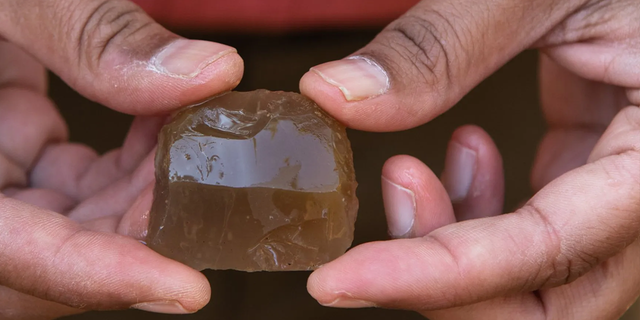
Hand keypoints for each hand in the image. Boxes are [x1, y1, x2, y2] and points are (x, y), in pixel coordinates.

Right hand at [0, 0, 241, 317]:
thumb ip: (89, 32)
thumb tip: (213, 73)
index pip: (9, 255)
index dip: (99, 276)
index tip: (188, 289)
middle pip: (50, 257)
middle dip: (139, 232)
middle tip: (209, 189)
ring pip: (72, 220)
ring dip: (146, 189)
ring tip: (198, 136)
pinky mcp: (8, 145)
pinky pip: (75, 178)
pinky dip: (131, 156)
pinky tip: (169, 112)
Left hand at [300, 0, 639, 318]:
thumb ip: (439, 44)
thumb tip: (334, 95)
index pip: (551, 250)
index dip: (439, 277)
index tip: (338, 282)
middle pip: (552, 302)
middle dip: (444, 283)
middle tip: (370, 234)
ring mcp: (622, 185)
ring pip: (538, 276)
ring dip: (453, 248)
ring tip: (406, 174)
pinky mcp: (594, 168)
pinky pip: (536, 231)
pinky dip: (478, 214)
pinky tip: (460, 155)